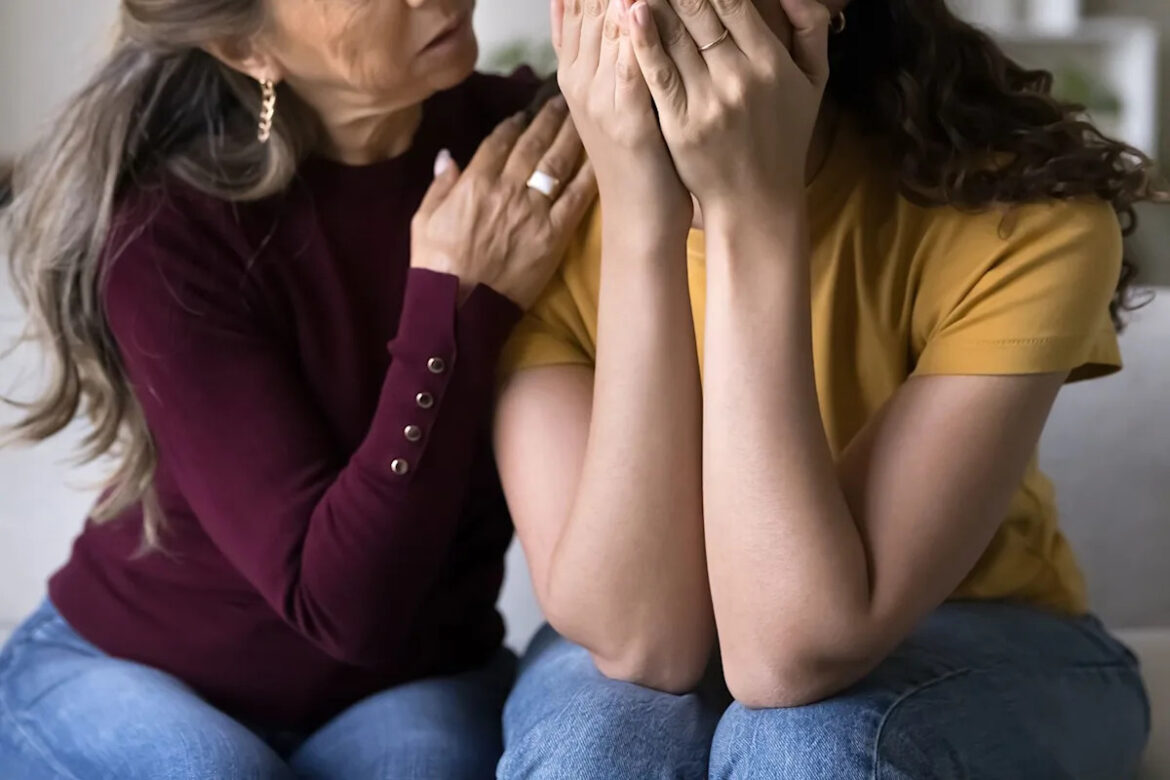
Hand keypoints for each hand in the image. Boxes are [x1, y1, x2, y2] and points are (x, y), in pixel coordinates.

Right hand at [411, 99, 596, 308]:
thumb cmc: (436, 266)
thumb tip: (448, 156)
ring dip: (572, 136)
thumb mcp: (423, 220)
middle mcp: (508, 188)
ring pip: (558, 162)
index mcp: (475, 181)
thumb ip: (439, 185)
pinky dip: (590, 176)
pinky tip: (602, 158)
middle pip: (534, 143)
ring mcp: (534, 210)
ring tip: (583, 117)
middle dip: (550, 118)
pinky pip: (577, 198)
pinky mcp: (554, 234)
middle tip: (564, 100)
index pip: (500, 140)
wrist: (459, 307)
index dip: (516, 122)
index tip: (527, 111)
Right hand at [555, 0, 692, 236]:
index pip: (576, 2)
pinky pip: (629, 66)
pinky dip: (636, 32)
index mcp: (578, 70)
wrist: (640, 218)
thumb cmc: (641, 159)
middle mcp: (581, 78)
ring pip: (604, 24)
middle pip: (587, 3)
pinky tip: (639, 5)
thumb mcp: (617, 100)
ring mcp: (599, 98)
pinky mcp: (626, 119)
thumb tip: (614, 8)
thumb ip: (612, 55)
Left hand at [628, 0, 830, 213]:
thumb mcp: (813, 82)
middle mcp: (740, 77)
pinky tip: (631, 12)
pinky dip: (642, 41)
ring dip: (655, 2)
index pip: (734, 2)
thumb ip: (811, 26)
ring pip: (675, 37)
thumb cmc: (784, 136)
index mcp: (771, 62)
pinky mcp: (680, 124)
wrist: (757, 201)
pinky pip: (658, 75)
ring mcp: (708, 102)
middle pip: (701, 11)